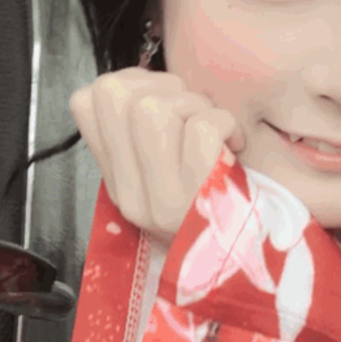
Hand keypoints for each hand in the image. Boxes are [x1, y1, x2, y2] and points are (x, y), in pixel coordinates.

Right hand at [70, 68, 245, 242]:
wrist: (254, 259)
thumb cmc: (222, 205)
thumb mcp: (169, 174)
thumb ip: (149, 135)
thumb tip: (150, 82)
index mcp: (119, 180)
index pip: (86, 102)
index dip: (129, 81)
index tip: (165, 96)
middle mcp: (131, 191)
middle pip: (115, 94)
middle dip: (164, 85)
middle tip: (195, 113)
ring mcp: (162, 197)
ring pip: (153, 107)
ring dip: (194, 103)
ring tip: (216, 129)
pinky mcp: (199, 197)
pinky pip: (201, 127)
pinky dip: (224, 122)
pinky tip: (235, 143)